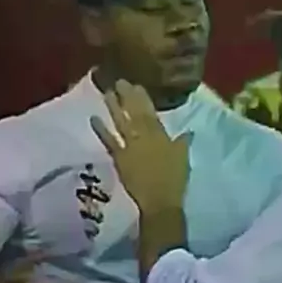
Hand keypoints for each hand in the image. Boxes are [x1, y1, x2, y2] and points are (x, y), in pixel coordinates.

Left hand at [91, 80, 190, 213]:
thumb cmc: (174, 180)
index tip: (136, 85)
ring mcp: (130, 146)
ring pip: (121, 122)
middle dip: (127, 97)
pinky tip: (93, 118)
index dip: (143, 98)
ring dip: (114, 107)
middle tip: (119, 81)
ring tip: (107, 92)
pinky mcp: (120, 158)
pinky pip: (109, 142)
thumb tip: (188, 131)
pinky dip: (101, 130)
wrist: (161, 201)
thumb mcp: (183, 158)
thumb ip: (183, 142)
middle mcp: (144, 137)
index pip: (150, 112)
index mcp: (160, 136)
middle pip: (134, 113)